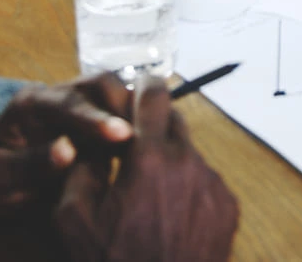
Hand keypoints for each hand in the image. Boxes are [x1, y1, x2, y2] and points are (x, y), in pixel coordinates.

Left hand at [0, 74, 136, 217]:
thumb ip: (28, 164)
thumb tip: (68, 150)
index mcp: (29, 105)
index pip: (67, 103)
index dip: (96, 119)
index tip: (122, 135)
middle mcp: (57, 96)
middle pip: (100, 84)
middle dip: (125, 105)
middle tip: (144, 137)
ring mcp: (78, 106)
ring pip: (116, 93)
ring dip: (134, 113)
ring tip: (150, 141)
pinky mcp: (94, 122)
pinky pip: (121, 113)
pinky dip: (137, 124)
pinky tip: (148, 145)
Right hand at [55, 78, 239, 261]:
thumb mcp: (74, 217)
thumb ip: (81, 166)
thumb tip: (92, 139)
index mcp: (150, 159)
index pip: (152, 96)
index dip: (142, 85)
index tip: (135, 84)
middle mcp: (188, 163)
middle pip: (174, 121)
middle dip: (153, 126)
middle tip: (132, 145)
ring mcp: (212, 186)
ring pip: (190, 154)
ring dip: (170, 161)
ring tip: (147, 193)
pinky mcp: (227, 208)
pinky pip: (205, 183)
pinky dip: (187, 188)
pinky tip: (167, 214)